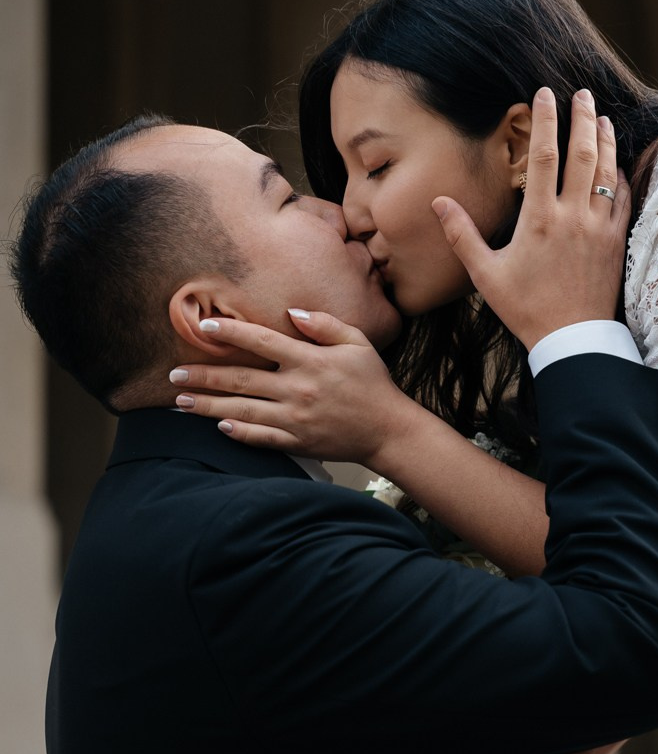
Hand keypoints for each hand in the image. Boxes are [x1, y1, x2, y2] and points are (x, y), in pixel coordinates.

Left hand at [169, 313, 415, 464]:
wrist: (389, 430)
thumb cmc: (373, 383)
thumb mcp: (357, 342)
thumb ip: (324, 324)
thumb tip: (291, 312)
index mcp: (310, 361)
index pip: (262, 341)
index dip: (232, 332)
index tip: (206, 326)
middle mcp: (298, 389)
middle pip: (241, 380)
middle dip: (203, 377)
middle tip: (173, 375)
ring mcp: (295, 418)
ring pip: (242, 411)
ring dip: (208, 407)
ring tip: (180, 402)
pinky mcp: (297, 442)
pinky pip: (260, 438)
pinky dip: (238, 433)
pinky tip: (217, 426)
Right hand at [431, 88, 630, 349]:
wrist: (572, 339)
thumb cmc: (525, 308)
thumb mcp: (485, 274)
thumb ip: (462, 235)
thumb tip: (438, 203)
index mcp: (538, 219)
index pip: (543, 156)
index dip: (544, 121)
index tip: (544, 95)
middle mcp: (572, 216)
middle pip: (582, 153)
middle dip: (582, 118)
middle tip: (581, 94)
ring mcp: (599, 227)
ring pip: (606, 171)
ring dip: (605, 140)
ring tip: (602, 118)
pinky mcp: (617, 242)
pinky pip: (623, 199)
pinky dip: (621, 175)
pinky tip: (617, 163)